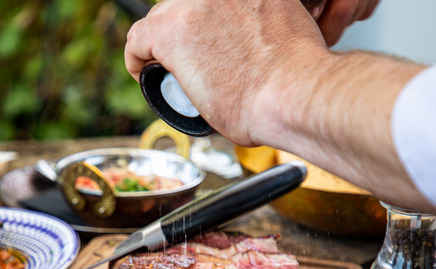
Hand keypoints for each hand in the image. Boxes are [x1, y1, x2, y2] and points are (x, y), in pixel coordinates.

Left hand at [125, 0, 431, 214]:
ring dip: (164, 45)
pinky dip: (137, 58)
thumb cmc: (298, 76)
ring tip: (173, 72)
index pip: (212, 3)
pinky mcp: (172, 31)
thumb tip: (255, 43)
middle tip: (193, 61)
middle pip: (186, 6)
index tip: (207, 41)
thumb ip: (267, 26)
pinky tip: (143, 72)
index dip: (205, 21)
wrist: (295, 93)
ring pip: (163, 20)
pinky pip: (138, 40)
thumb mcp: (288, 27)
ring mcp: (194, 4)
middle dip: (186, 32)